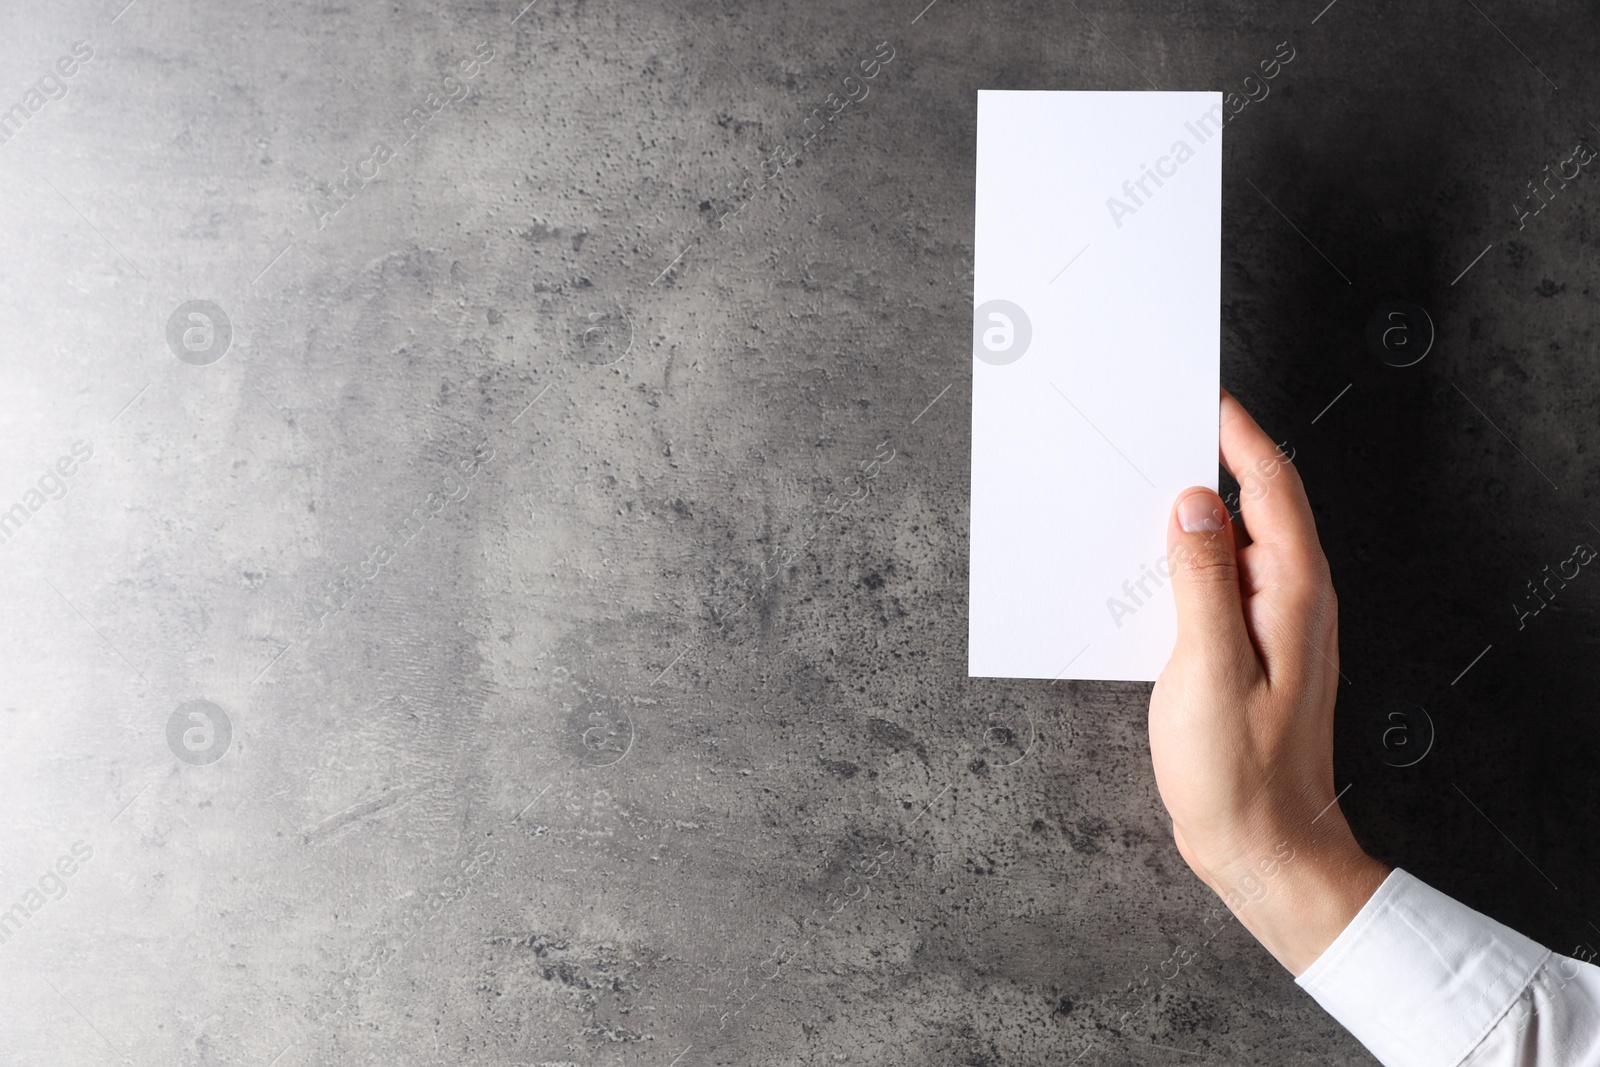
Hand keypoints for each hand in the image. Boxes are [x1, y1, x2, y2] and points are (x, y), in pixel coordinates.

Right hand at [1148, 389, 1388, 974]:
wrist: (1264, 846)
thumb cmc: (1238, 772)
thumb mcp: (1208, 668)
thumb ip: (1201, 579)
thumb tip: (1194, 502)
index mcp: (1292, 592)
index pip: (1272, 487)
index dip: (1240, 436)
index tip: (1202, 397)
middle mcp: (1292, 599)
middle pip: (1257, 506)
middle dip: (1212, 460)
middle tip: (1157, 429)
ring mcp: (1275, 625)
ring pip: (1235, 543)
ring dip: (1195, 512)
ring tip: (1142, 487)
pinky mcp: (1251, 650)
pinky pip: (1221, 581)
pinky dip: (1188, 560)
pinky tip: (1148, 568)